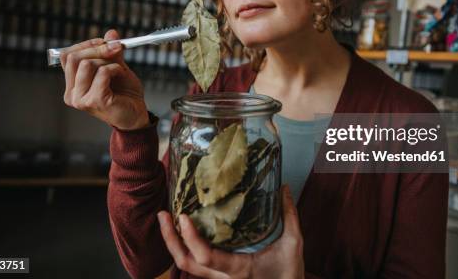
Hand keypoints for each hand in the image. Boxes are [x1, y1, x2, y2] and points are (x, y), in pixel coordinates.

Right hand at [60, 29, 149, 130]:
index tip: (104, 41)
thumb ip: (111, 51)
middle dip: (97, 48)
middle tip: (116, 47)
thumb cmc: (124, 93)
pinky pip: (102, 73)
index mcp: (72, 85)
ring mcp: (81, 99)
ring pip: (87, 64)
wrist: (136, 114)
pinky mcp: (95, 101)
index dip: (85, 45)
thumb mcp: (116, 67)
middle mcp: (72, 94)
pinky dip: (114, 68)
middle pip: (74, 58)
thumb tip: (111, 33)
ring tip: (119, 68)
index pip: (66, 56)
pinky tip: (121, 74)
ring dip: (107, 60)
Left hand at [157, 185, 304, 278]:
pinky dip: (185, 248)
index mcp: (238, 270)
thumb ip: (289, 215)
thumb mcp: (294, 244)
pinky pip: (195, 265)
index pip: (206, 256)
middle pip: (185, 263)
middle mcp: (223, 278)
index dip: (190, 237)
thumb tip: (285, 187)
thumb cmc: (291, 274)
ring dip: (173, 243)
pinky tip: (183, 231)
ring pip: (186, 266)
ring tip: (167, 220)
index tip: (182, 216)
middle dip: (170, 239)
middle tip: (163, 214)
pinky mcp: (219, 278)